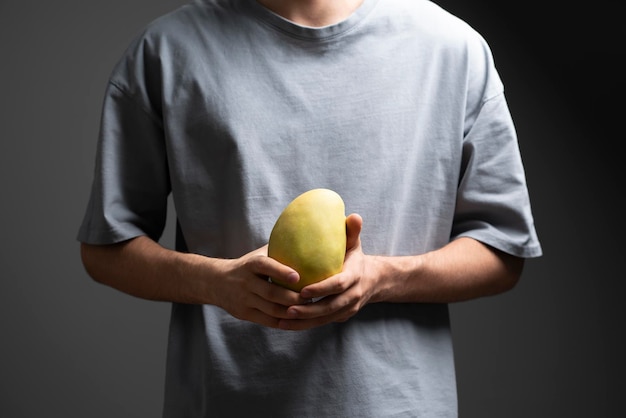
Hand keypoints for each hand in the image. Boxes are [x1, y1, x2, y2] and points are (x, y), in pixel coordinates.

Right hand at [211, 245, 309, 328]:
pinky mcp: (244, 314)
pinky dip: (284, 321)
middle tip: (310, 296)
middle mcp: (246, 282)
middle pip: (271, 292)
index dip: (281, 271)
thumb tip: (305, 238)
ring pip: (271, 309)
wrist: (216, 282)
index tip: (297, 276)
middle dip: (293, 297)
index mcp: (250, 265)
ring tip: (307, 308)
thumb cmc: (247, 267)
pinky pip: (267, 320)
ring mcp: (244, 299)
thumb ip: (277, 249)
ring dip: (291, 311)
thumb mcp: (257, 255)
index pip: (265, 266)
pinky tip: (297, 319)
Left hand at [277, 213, 378, 330]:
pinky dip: (305, 325)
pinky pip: (322, 323)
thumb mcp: (355, 244)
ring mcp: (348, 309)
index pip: (338, 285)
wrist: (373, 280)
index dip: (322, 289)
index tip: (303, 290)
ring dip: (303, 322)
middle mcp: (353, 295)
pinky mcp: (341, 317)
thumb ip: (352, 231)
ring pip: (324, 319)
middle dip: (309, 311)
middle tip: (287, 309)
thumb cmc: (355, 257)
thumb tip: (354, 216)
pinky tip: (286, 324)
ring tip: (282, 321)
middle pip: (330, 307)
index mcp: (354, 276)